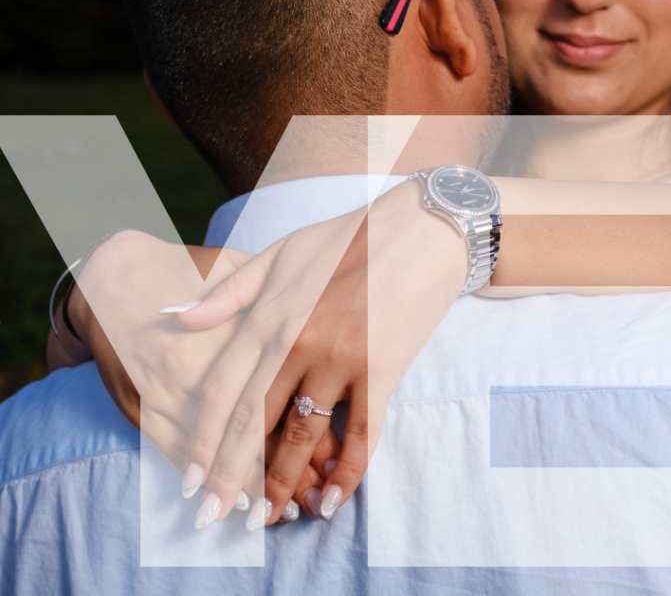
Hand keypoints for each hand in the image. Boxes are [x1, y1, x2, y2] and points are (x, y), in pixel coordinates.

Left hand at [166, 179, 465, 525]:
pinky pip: (361, 432)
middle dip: (228, 476)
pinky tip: (331, 501)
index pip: (221, 392)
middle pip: (251, 422)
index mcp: (269, 313)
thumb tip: (173, 320)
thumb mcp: (281, 252)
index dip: (201, 442)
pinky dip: (347, 471)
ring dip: (280, 484)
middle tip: (211, 518)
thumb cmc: (350, 237)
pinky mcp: (383, 368)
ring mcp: (342, 357)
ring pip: (300, 435)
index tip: (189, 481)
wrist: (422, 227)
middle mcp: (297, 341)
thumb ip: (228, 292)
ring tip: (264, 520)